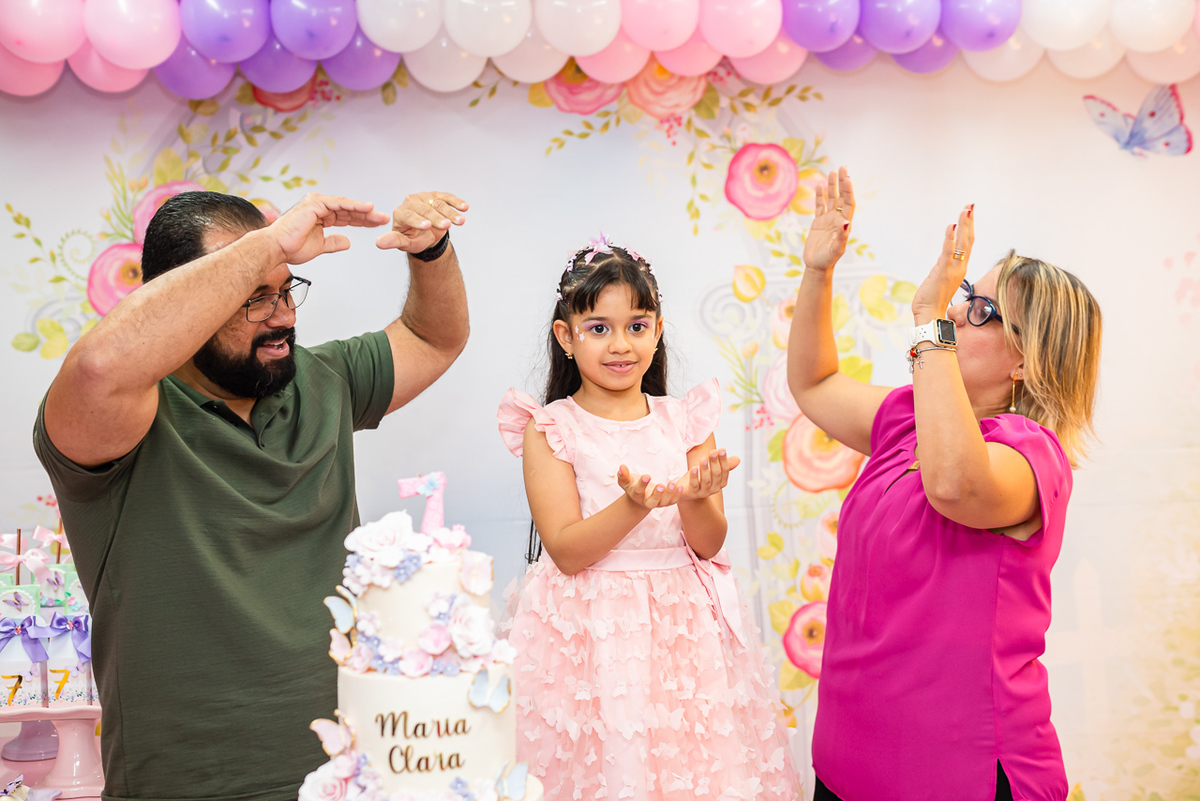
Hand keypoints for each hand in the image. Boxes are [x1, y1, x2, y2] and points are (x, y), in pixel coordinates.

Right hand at [271, 193, 389, 264]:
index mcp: (320, 216)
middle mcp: (319, 207)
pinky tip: (368, 208)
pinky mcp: (315, 203)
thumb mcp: (319, 246)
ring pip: (346, 206)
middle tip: (383, 218)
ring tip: (379, 215)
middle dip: (367, 215)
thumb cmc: (291, 247)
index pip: (345, 217)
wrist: (277, 248)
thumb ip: (333, 243)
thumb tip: (347, 242)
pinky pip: (339, 203)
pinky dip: (354, 206)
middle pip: (348, 210)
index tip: (376, 224)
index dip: (361, 221)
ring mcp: (317, 203)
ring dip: (364, 211)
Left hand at [375, 192, 468, 252]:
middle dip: (437, 218)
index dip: (418, 221)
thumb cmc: (414, 238)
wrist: (427, 234)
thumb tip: (378, 243)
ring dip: (450, 212)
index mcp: (401, 212)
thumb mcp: (404, 243)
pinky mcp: (437, 196)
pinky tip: (465, 207)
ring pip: (438, 203)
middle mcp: (411, 202)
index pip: (409, 215)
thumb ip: (393, 241)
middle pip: (425, 209)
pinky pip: (447, 197)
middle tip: (446, 227)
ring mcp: (425, 197)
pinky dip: (456, 202)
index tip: (427, 227)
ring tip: (460, 221)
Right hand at [616, 465, 684, 510]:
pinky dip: (677, 495)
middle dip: (657, 494)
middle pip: (652, 501)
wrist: (639, 497)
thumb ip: (623, 475)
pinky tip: (680, 486)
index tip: (647, 475)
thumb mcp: (626, 480)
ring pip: (664, 501)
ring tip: (672, 483)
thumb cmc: (632, 485)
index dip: (642, 484)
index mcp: (636, 495)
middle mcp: (647, 502)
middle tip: (661, 485)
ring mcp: (658, 503)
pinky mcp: (667, 502)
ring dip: (669, 493)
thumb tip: (621, 467)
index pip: (638, 490)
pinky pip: (673, 500)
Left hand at [676, 449, 740, 501]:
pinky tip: (693, 468)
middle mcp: (714, 488)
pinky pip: (693, 485)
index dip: (723, 460)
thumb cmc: (702, 478)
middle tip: (712, 452)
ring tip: (703, 458)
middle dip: (714, 462)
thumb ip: (723, 464)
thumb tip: (738, 459)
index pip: (724, 471)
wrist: (689, 493)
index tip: (722, 449)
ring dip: (705, 469)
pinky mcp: (692, 493)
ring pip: (705, 480)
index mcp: (721, 482)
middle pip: (716, 474)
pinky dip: (694, 477)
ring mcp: (703, 492)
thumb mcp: (712, 470)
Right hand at [802, 166, 854, 272]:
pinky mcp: (818, 222)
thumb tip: (846, 222)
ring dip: (831, 186)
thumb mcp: (836, 249)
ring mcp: (828, 219)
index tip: (847, 177)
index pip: (848, 203)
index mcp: (844, 224)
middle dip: (842, 183)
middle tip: (842, 167)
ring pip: (831, 199)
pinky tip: (819, 186)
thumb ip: (841, 236)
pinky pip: (819, 206)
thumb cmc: (827, 260)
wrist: (816, 266)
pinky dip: (819, 196)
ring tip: (831, 172)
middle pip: (841, 197)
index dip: (848, 190)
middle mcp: (837, 219)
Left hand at [911, 204, 973, 323]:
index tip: (969, 214)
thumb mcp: (940, 279)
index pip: (967, 244)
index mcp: (959, 268)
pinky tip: (951, 226)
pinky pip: (948, 251)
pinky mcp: (943, 271)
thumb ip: (944, 269)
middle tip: (971, 205)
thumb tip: (943, 263)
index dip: (969, 228)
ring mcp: (953, 269)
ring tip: (966, 210)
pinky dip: (950, 238)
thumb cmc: (933, 300)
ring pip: (962, 243)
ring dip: (964, 225)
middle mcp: (959, 267)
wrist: (930, 314)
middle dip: (969, 221)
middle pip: (968, 240)